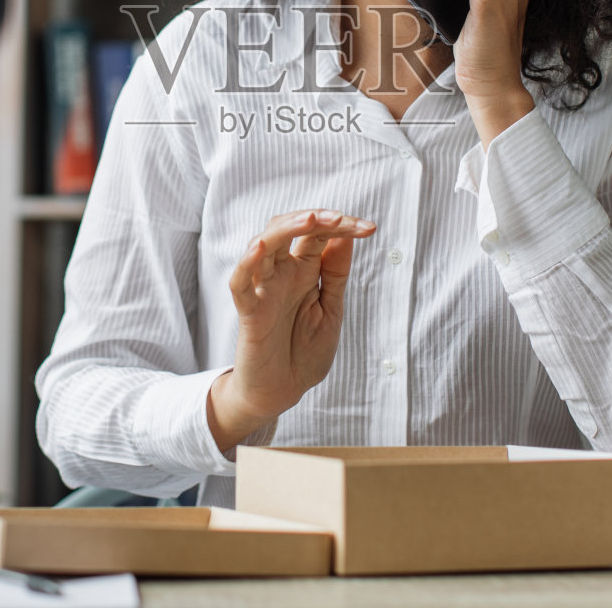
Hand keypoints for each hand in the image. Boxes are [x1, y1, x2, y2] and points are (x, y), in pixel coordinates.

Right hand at [208, 208, 375, 452]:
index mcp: (304, 270)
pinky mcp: (249, 312)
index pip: (320, 235)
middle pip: (290, 229)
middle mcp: (282, 273)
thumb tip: (346, 236)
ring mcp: (264, 289)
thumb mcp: (331, 310)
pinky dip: (247, 264)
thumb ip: (335, 275)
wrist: (282, 392)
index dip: (343, 226)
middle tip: (342, 219)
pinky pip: (241, 283)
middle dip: (316, 219)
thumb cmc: (305, 352)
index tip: (370, 228)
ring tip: (310, 219)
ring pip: (265, 245)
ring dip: (287, 227)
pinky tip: (261, 247)